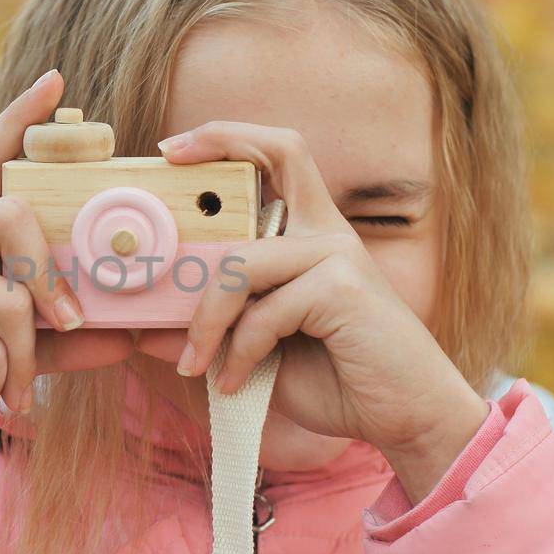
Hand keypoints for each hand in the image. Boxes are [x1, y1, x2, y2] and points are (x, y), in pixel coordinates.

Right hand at [0, 71, 132, 454]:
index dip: (21, 115)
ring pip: (8, 296)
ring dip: (25, 356)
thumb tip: (126, 335)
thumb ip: (56, 338)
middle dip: (51, 277)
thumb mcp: (1, 351)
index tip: (58, 79)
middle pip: (13, 214)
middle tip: (68, 323)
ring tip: (17, 391)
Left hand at [154, 121, 489, 498]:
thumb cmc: (338, 379)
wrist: (408, 417)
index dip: (227, 136)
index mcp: (311, 231)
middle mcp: (327, 230)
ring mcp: (337, 254)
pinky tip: (233, 383)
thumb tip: (145, 327)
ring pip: (240, 263)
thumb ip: (213, 329)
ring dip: (206, 320)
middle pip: (268, 165)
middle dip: (204, 186)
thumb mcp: (259, 350)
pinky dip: (238, 353)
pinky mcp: (342, 288)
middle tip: (154, 246)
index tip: (172, 148)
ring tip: (194, 363)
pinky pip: (262, 312)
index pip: (278, 152)